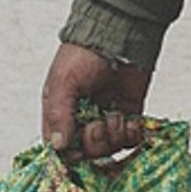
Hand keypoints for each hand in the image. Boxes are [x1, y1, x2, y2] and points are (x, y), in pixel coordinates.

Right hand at [41, 43, 151, 159]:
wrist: (119, 36)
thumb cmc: (84, 54)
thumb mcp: (64, 83)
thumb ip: (59, 115)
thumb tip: (58, 147)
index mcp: (60, 114)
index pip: (60, 149)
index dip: (70, 156)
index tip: (78, 152)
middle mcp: (83, 120)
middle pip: (87, 154)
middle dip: (94, 145)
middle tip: (98, 125)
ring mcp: (107, 120)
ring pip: (110, 149)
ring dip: (114, 137)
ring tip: (115, 115)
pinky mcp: (130, 116)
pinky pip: (131, 140)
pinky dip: (132, 134)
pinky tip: (130, 120)